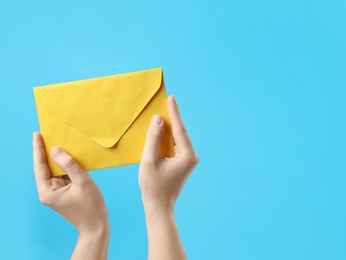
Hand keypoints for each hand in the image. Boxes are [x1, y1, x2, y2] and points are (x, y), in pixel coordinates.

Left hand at [32, 132, 108, 259]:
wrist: (96, 225)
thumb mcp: (82, 182)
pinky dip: (66, 166)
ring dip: (58, 158)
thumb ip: (69, 165)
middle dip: (47, 151)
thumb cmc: (90, 206)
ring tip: (60, 141)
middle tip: (49, 133)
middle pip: (45, 167)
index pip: (40, 166)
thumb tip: (56, 150)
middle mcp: (48, 191)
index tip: (37, 134)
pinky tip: (70, 156)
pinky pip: (63, 175)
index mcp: (47, 191)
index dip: (38, 149)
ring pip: (55, 170)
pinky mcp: (63, 192)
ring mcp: (55, 192)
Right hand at [139, 95, 198, 211]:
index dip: (174, 112)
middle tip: (167, 100)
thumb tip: (158, 120)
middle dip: (172, 117)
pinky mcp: (182, 161)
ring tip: (163, 110)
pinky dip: (167, 136)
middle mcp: (191, 155)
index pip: (180, 129)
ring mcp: (188, 159)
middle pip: (180, 132)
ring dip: (169, 126)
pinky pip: (175, 144)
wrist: (159, 206)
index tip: (171, 98)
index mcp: (187, 155)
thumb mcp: (149, 161)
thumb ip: (152, 139)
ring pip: (177, 137)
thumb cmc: (153, 186)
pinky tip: (161, 128)